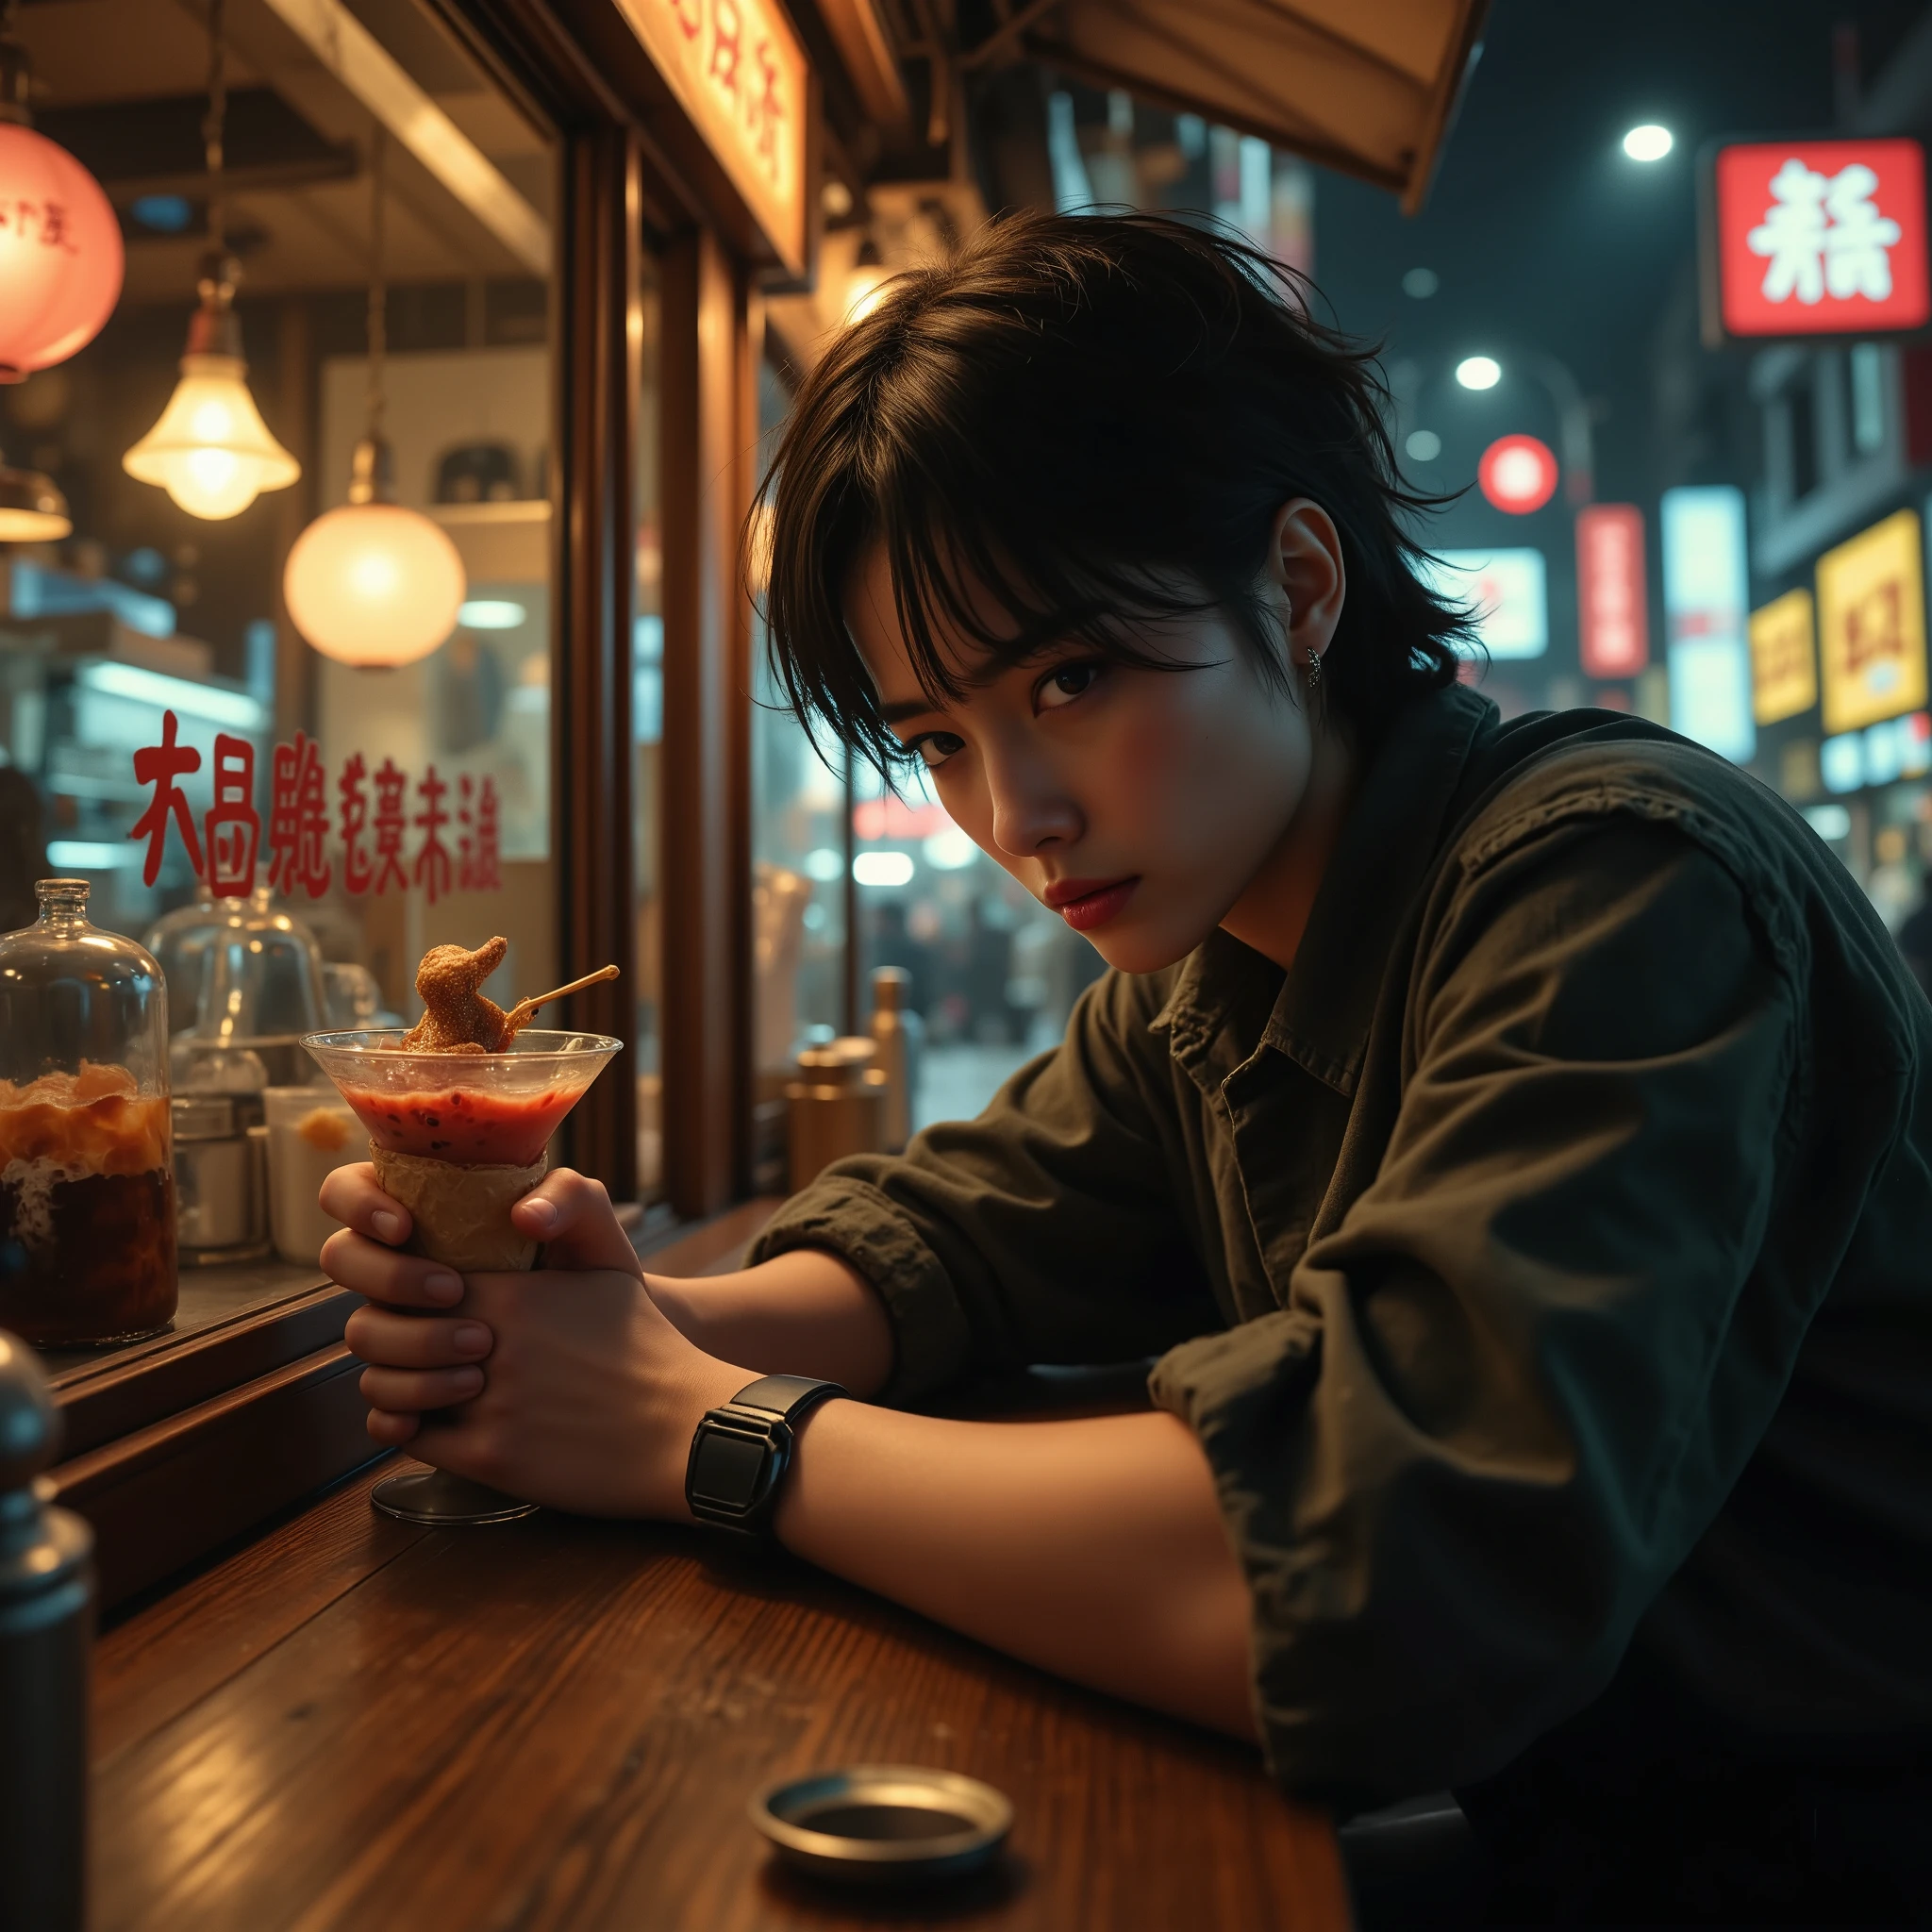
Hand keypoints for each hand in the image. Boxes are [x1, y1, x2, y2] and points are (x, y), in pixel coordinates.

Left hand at [320, 1163, 746, 1516]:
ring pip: (387, 1387)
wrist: (685, 1427)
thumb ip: (563, 1222)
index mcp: (510, 1294)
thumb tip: (518, 1213)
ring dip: (391, 1384)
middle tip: (400, 1341)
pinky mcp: (491, 1457)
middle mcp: (489, 1345)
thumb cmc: (646, 1344)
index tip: (414, 1297)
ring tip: (409, 1383)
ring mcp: (487, 1403)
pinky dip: (404, 1427)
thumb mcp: (608, 1266)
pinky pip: (411, 1438)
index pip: (409, 1280)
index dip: (399, 1287)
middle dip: (383, 1335)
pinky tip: (420, 1420)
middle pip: (380, 1332)